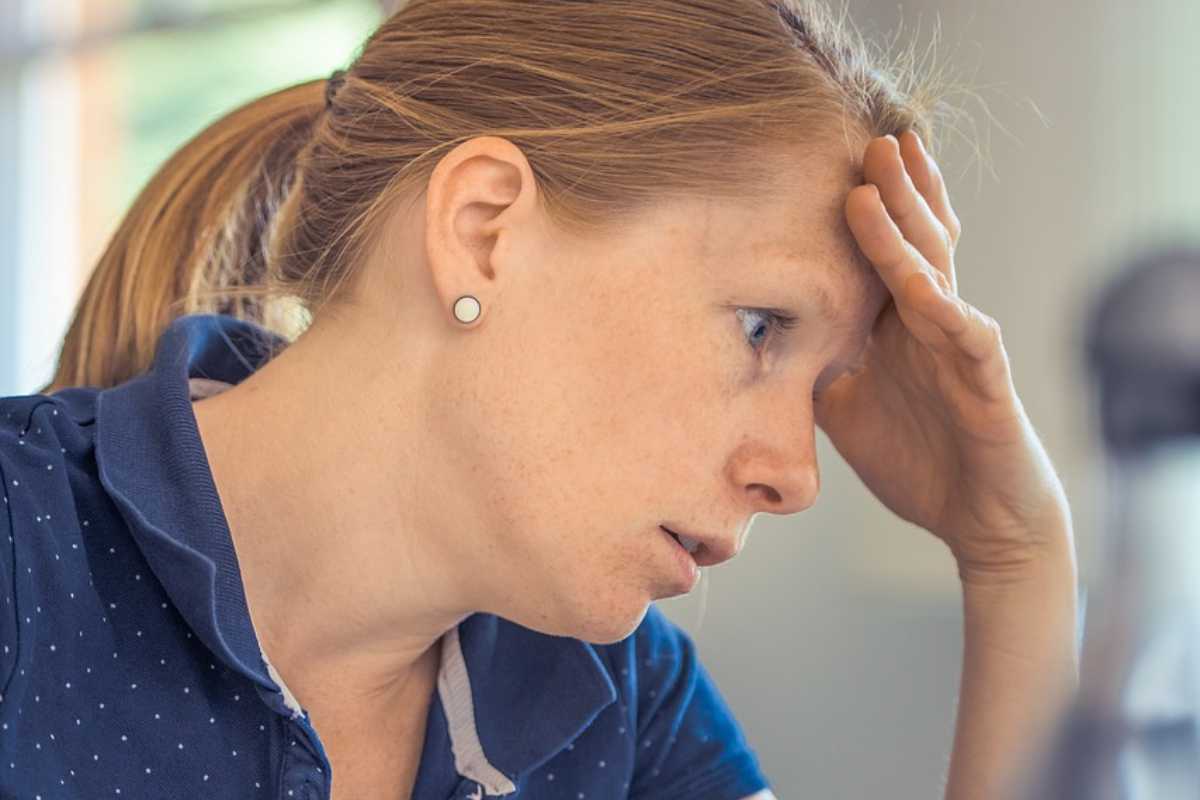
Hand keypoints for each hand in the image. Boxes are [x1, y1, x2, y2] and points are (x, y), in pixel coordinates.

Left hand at [815, 131, 1070, 577]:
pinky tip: (919, 285)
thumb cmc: (918, 458)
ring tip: (879, 181)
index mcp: (901, 325)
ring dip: (906, 228)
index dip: (870, 207)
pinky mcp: (987, 383)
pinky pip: (967, 337)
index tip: (837, 160)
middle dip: (892, 190)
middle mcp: (933, 323)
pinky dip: (944, 309)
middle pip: (915, 243)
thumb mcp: (845, 409)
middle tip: (869, 138)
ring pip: (935, 274)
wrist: (980, 520)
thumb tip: (755, 345)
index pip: (886, 252)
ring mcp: (962, 347)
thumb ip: (813, 368)